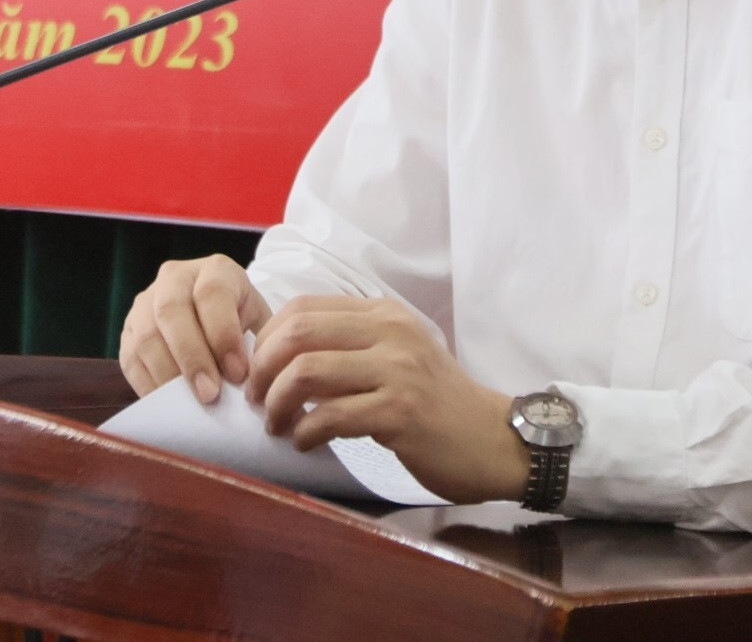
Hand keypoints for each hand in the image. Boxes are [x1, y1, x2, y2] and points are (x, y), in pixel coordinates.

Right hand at [118, 254, 268, 403]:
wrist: (214, 312)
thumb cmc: (240, 319)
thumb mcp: (257, 320)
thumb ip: (256, 344)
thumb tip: (252, 383)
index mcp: (214, 269)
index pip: (211, 294)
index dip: (223, 335)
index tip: (238, 373)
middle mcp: (174, 277)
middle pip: (172, 311)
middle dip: (192, 357)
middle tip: (210, 394)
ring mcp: (145, 302)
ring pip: (147, 335)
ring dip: (169, 374)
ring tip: (190, 403)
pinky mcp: (128, 331)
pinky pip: (131, 359)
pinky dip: (149, 385)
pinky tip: (169, 403)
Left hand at [246, 295, 530, 504]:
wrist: (494, 440)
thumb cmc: (437, 404)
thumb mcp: (397, 357)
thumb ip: (349, 348)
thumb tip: (282, 359)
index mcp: (384, 314)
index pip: (302, 308)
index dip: (267, 339)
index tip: (257, 371)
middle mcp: (391, 333)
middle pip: (298, 333)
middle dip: (263, 369)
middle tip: (257, 400)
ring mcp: (398, 371)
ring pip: (307, 372)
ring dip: (278, 403)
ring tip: (277, 425)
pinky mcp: (401, 413)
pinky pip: (331, 417)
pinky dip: (305, 432)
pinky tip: (305, 443)